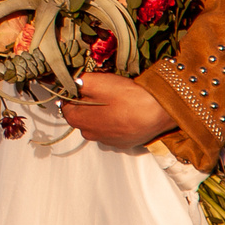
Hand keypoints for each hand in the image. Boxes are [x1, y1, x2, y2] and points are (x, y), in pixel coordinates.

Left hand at [60, 72, 177, 148]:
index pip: (66, 104)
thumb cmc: (125, 96)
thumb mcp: (95, 82)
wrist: (158, 112)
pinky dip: (117, 120)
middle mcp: (89, 134)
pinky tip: (127, 110)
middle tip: (104, 89)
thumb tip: (69, 83)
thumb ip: (76, 82)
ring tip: (118, 99)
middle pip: (82, 114)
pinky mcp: (123, 142)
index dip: (73, 92)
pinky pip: (114, 129)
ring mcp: (107, 141)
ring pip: (98, 122)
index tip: (84, 84)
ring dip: (103, 112)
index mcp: (78, 120)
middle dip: (88, 102)